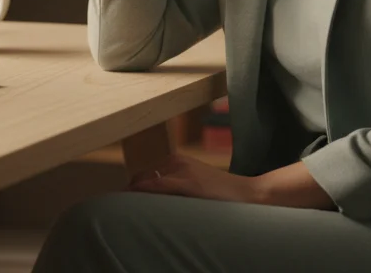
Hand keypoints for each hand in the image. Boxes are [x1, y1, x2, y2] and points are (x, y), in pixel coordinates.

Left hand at [127, 154, 254, 202]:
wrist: (247, 194)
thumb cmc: (220, 195)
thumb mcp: (194, 184)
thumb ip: (174, 186)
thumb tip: (151, 198)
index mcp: (176, 161)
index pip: (145, 175)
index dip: (132, 189)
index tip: (122, 201)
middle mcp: (176, 162)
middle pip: (141, 177)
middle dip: (130, 192)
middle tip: (123, 209)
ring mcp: (181, 171)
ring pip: (146, 180)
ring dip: (135, 194)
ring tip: (127, 209)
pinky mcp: (187, 183)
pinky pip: (157, 185)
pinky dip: (142, 190)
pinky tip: (133, 196)